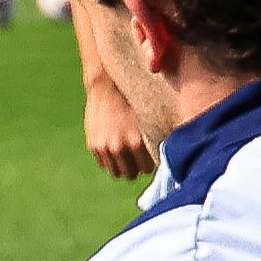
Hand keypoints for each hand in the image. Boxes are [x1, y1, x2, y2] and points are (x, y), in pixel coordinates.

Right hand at [82, 58, 152, 185]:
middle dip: (136, 167)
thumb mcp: (150, 118)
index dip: (150, 162)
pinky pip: (104, 164)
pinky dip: (110, 159)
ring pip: (116, 172)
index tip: (151, 155)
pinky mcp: (93, 145)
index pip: (147, 169)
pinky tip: (115, 147)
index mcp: (137, 142)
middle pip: (130, 174)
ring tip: (127, 154)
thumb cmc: (134, 99)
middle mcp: (119, 147)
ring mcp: (104, 147)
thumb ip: (156, 139)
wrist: (107, 85)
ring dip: (122, 166)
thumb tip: (167, 157)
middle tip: (138, 157)